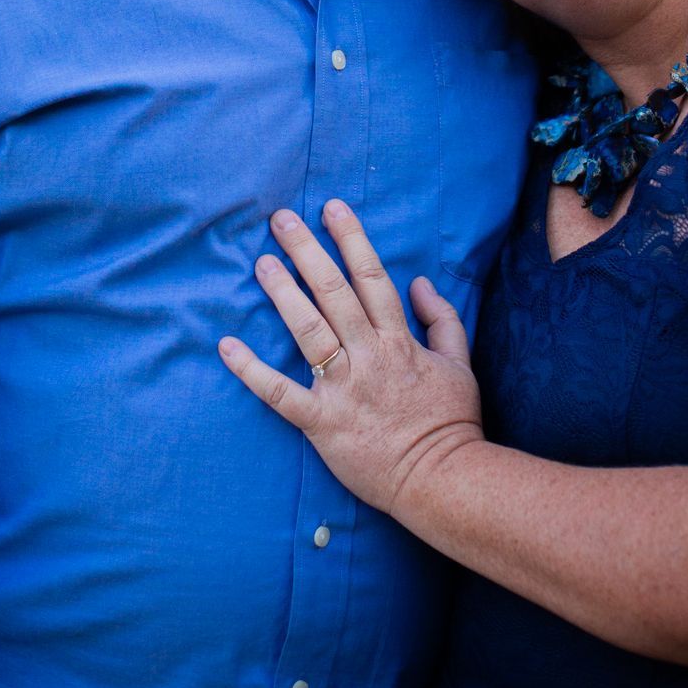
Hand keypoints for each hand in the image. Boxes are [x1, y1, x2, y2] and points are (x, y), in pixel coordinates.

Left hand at [218, 200, 483, 517]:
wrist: (442, 480)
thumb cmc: (451, 422)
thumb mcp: (460, 362)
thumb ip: (442, 318)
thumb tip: (421, 281)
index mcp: (398, 340)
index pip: (371, 277)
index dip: (351, 239)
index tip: (331, 207)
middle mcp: (368, 355)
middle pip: (333, 293)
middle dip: (306, 251)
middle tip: (281, 220)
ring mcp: (343, 389)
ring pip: (308, 331)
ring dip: (283, 294)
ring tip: (261, 263)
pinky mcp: (322, 423)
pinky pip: (280, 394)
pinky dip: (251, 371)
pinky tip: (228, 346)